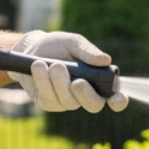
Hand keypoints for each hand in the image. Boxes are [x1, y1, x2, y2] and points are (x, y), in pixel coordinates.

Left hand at [11, 31, 128, 113]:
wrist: (29, 49)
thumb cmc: (57, 46)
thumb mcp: (73, 43)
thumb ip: (88, 52)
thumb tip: (106, 60)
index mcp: (98, 79)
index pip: (114, 96)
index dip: (119, 101)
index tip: (118, 98)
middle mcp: (85, 93)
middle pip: (94, 105)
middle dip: (86, 95)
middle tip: (77, 82)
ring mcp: (67, 100)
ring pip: (69, 101)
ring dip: (60, 82)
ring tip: (52, 64)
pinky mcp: (48, 103)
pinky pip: (50, 97)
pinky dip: (44, 81)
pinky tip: (39, 67)